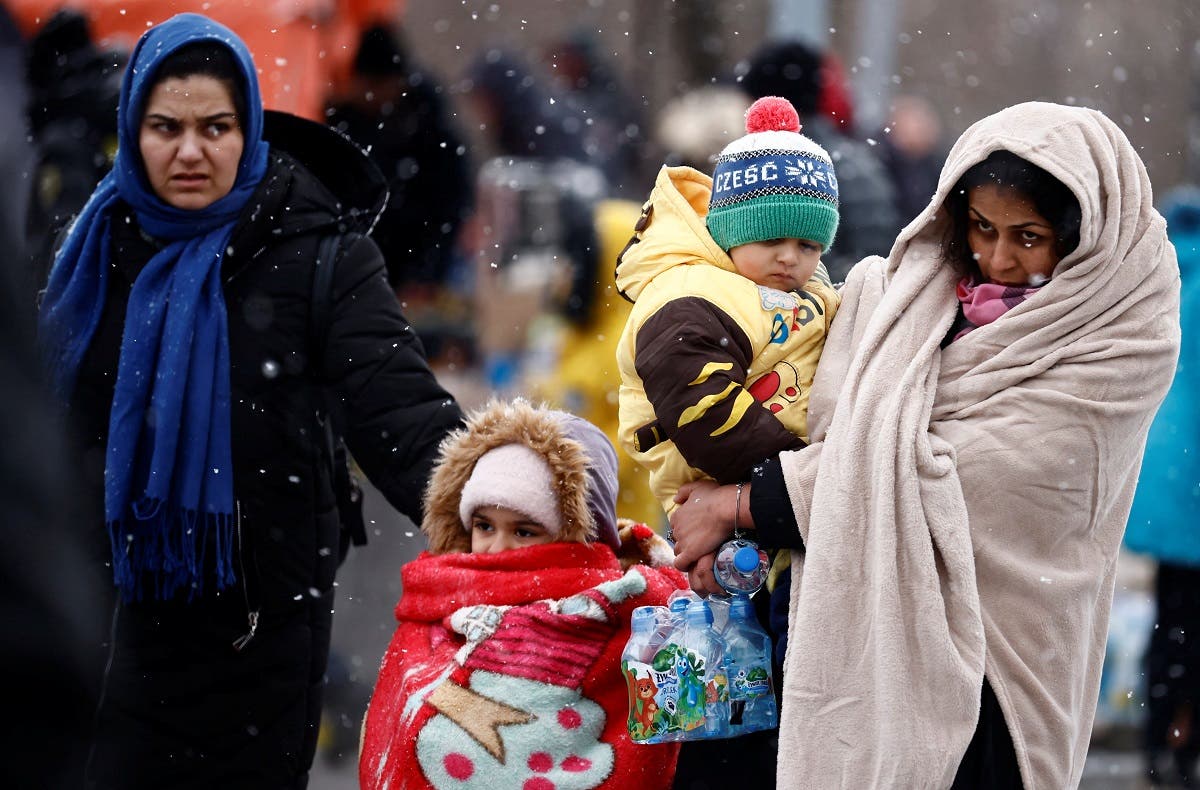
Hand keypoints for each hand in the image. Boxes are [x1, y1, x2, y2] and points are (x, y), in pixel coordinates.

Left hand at [670, 480, 737, 594]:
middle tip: (701, 542)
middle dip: (687, 541)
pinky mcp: (690, 552)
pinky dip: (684, 565)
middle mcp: (676, 528)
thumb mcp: (697, 487)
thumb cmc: (715, 497)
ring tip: (700, 553)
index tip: (696, 531)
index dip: (686, 529)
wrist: (725, 509)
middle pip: (677, 539)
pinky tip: (692, 564)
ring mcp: (682, 541)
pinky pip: (680, 563)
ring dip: (686, 553)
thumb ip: (684, 492)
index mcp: (677, 515)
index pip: (677, 526)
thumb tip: (676, 499)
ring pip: (678, 551)